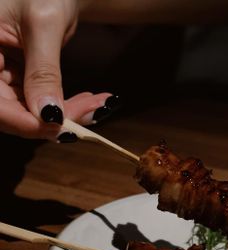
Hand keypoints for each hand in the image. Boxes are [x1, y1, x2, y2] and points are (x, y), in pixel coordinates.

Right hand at [0, 0, 116, 140]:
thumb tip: (50, 116)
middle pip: (14, 114)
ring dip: (69, 114)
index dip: (24, 122)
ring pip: (32, 114)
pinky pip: (41, 105)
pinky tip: (91, 100)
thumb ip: (43, 72)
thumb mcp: (42, 26)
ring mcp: (1, 78)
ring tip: (100, 103)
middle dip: (56, 119)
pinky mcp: (18, 83)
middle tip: (92, 111)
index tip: (60, 126)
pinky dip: (68, 106)